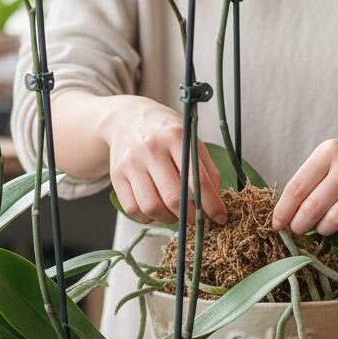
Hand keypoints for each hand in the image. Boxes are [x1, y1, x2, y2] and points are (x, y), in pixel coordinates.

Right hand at [103, 96, 227, 225]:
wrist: (126, 119)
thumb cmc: (164, 132)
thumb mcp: (190, 139)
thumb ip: (206, 167)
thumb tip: (216, 201)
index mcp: (175, 137)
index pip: (197, 179)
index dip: (211, 204)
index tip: (220, 218)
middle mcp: (151, 149)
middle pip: (173, 197)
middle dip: (191, 216)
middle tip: (197, 219)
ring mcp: (131, 163)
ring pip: (151, 207)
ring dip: (169, 219)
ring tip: (175, 214)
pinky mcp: (117, 176)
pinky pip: (133, 209)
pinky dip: (148, 217)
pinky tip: (156, 209)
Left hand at [271, 128, 337, 235]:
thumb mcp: (332, 155)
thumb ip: (310, 178)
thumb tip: (285, 213)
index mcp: (330, 152)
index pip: (297, 187)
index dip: (283, 211)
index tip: (277, 224)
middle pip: (312, 208)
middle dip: (299, 225)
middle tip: (298, 229)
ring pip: (335, 221)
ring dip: (323, 229)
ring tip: (323, 225)